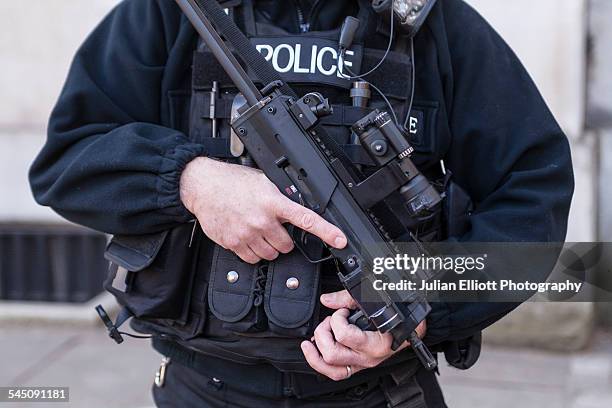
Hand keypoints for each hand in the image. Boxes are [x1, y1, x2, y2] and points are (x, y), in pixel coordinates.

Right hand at [180, 157, 346, 263]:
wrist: (203, 186)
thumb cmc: (233, 182)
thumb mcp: (263, 182)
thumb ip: (281, 196)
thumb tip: (299, 206)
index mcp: (273, 202)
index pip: (306, 219)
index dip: (327, 231)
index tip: (340, 240)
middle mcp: (261, 220)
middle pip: (287, 246)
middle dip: (284, 239)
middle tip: (273, 227)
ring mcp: (247, 234)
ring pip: (271, 255)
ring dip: (269, 247)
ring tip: (258, 231)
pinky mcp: (233, 244)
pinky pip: (253, 259)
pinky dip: (253, 252)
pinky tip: (247, 237)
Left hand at [301, 290, 426, 380]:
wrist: (415, 329)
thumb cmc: (400, 314)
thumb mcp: (375, 300)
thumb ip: (348, 298)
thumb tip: (327, 299)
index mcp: (375, 343)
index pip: (345, 335)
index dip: (337, 319)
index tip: (343, 311)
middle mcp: (368, 358)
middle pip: (332, 355)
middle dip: (323, 334)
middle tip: (329, 321)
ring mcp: (363, 364)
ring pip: (331, 370)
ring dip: (316, 354)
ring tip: (312, 339)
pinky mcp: (358, 365)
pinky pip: (336, 372)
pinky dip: (321, 362)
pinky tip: (314, 350)